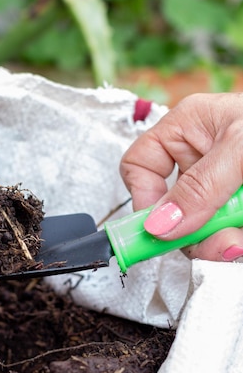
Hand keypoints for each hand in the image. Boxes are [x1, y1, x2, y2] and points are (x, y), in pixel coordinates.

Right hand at [120, 93, 242, 261]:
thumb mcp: (239, 149)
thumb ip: (200, 187)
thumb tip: (158, 225)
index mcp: (187, 128)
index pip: (139, 165)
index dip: (143, 200)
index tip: (158, 230)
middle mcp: (200, 157)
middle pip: (170, 208)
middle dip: (190, 233)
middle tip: (214, 245)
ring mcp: (221, 184)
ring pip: (199, 228)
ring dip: (216, 242)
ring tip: (237, 242)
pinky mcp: (237, 205)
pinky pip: (224, 232)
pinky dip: (234, 241)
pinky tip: (242, 239)